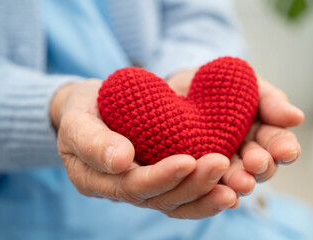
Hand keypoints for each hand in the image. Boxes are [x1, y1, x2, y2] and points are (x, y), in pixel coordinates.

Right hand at [50, 80, 237, 218]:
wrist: (92, 108)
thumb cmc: (82, 110)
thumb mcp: (77, 119)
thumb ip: (93, 140)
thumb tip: (121, 161)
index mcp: (97, 180)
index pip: (131, 186)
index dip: (160, 178)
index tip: (187, 161)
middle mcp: (121, 190)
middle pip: (159, 199)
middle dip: (192, 186)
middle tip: (221, 164)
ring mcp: (142, 187)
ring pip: (176, 202)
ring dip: (205, 195)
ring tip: (235, 186)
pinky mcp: (159, 179)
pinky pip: (183, 194)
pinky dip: (206, 194)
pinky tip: (230, 189)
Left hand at [168, 68, 303, 194]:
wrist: (177, 87)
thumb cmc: (216, 84)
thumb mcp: (245, 85)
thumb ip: (270, 100)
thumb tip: (297, 118)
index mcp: (260, 132)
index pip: (279, 144)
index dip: (284, 148)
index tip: (285, 151)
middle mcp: (244, 154)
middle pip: (260, 167)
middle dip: (261, 166)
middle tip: (255, 163)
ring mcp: (221, 165)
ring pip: (235, 179)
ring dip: (239, 182)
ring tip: (239, 182)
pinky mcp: (197, 172)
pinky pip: (207, 185)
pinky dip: (213, 190)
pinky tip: (215, 191)